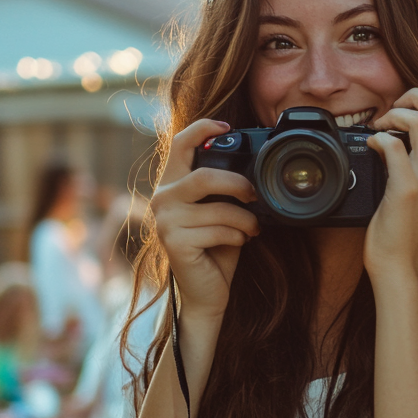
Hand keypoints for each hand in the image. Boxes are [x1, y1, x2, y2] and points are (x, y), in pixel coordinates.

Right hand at [149, 119, 260, 322]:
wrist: (206, 291)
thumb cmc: (216, 247)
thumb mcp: (220, 209)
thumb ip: (224, 187)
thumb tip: (253, 165)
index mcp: (172, 183)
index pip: (180, 143)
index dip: (202, 128)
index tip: (227, 126)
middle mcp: (162, 198)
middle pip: (204, 175)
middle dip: (238, 184)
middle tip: (255, 195)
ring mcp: (166, 221)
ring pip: (218, 207)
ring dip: (245, 219)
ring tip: (252, 227)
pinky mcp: (175, 243)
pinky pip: (219, 230)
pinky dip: (238, 235)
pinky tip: (240, 242)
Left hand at [364, 89, 417, 280]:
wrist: (399, 260)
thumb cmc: (406, 221)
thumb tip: (403, 124)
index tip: (403, 110)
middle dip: (411, 96)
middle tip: (390, 113)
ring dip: (394, 115)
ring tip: (380, 128)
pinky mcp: (407, 189)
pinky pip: (393, 146)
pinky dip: (377, 138)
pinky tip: (371, 147)